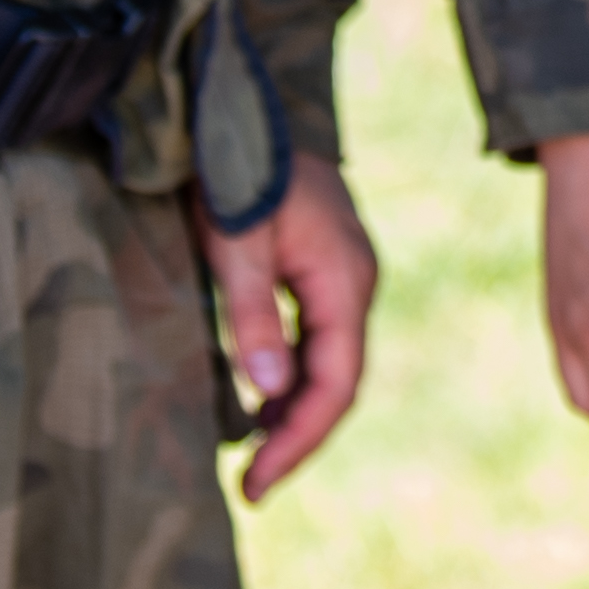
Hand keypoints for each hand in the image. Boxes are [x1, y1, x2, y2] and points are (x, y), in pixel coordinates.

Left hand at [202, 156, 378, 505]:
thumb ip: (252, 315)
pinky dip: (291, 376)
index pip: (336, 383)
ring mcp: (340, 273)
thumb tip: (273, 393)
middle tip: (251, 486)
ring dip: (294, 411)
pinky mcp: (320, 265)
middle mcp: (354, 282)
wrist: (240, 103)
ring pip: (328, 361)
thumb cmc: (236, 165)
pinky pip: (316, 336)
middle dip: (298, 438)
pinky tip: (261, 399)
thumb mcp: (234, 241)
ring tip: (252, 456)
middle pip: (338, 380)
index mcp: (345, 280)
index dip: (299, 441)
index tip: (257, 483)